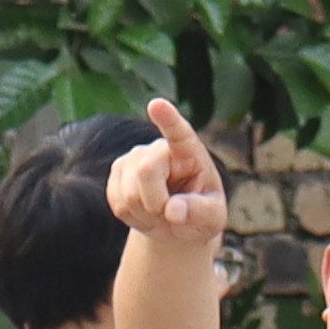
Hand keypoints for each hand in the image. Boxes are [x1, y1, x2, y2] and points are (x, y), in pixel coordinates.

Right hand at [107, 98, 229, 245]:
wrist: (176, 223)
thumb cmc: (201, 214)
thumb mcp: (213, 218)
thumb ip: (200, 212)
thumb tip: (173, 211)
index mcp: (189, 152)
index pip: (179, 133)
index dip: (168, 119)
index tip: (157, 105)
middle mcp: (158, 148)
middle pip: (145, 171)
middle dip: (156, 203)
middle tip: (171, 214)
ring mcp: (133, 158)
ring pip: (129, 193)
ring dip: (147, 215)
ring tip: (161, 214)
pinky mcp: (116, 174)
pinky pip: (118, 203)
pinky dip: (133, 218)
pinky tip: (146, 213)